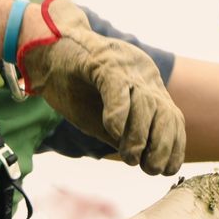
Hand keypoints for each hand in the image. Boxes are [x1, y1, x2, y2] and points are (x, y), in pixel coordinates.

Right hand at [17, 0, 186, 174]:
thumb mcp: (99, 116)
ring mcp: (124, 65)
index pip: (172, 118)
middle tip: (150, 168)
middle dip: (162, 145)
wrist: (44, 48)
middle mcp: (142, 74)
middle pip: (166, 112)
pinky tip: (113, 132)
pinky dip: (118, 114)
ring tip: (130, 157)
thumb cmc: (71, 85)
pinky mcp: (101, 59)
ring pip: (145, 102)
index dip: (174, 146)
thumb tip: (137, 159)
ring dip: (139, 135)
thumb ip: (119, 133)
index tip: (166, 169)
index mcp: (146, 86)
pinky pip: (117, 87)